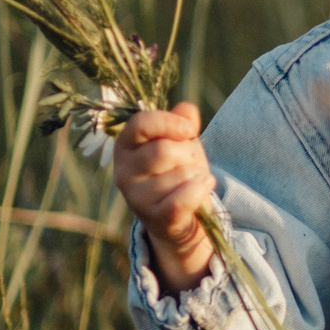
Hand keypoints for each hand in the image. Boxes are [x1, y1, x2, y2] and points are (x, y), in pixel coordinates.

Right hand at [112, 102, 214, 293]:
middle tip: (191, 162)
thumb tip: (187, 110)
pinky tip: (205, 185)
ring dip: (197, 175)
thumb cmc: (177, 171)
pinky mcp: (155, 219)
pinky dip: (201, 189)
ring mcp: (137, 198)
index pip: (140, 123)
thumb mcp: (180, 141)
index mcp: (125, 146)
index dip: (169, 122)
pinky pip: (183, 199)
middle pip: (164, 150)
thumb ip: (182, 121)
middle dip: (189, 153)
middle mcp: (123, 172)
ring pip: (181, 174)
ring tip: (191, 182)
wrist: (181, 217)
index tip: (189, 129)